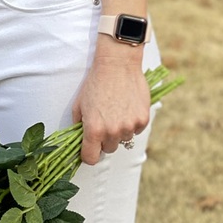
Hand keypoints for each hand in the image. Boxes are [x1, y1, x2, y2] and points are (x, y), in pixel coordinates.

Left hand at [72, 41, 150, 164]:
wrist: (117, 64)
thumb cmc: (95, 82)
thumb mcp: (79, 105)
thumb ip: (79, 126)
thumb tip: (81, 140)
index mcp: (94, 130)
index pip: (91, 158)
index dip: (89, 154)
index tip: (90, 148)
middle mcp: (112, 132)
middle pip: (108, 149)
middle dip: (105, 139)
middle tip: (104, 122)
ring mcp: (129, 126)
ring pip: (123, 139)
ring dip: (120, 131)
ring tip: (117, 111)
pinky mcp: (143, 119)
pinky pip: (136, 130)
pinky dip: (132, 123)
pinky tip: (127, 107)